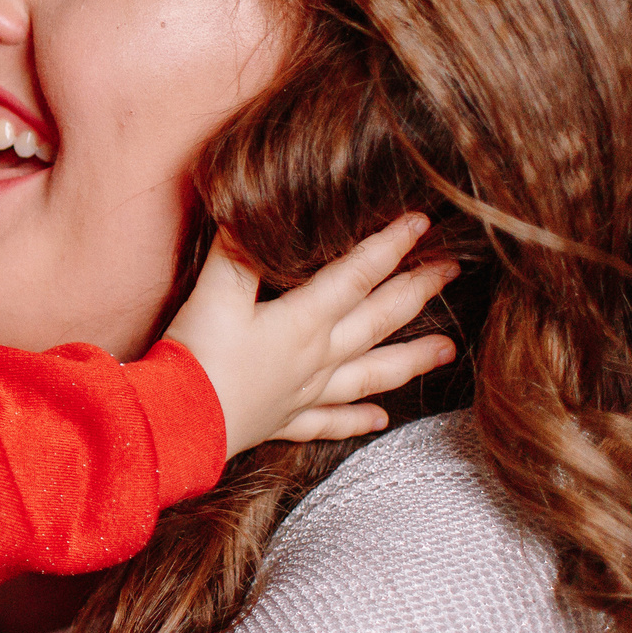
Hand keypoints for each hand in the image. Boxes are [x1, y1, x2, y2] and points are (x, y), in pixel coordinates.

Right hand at [162, 212, 459, 454]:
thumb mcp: (214, 293)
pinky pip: (330, 422)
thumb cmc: (197, 356)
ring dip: (411, 360)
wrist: (178, 422)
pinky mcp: (285, 420)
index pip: (357, 275)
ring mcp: (305, 392)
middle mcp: (317, 356)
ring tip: (448, 351)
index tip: (423, 224)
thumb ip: (238, 252)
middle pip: (378, 320)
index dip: (390, 246)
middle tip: (452, 272)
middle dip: (417, 292)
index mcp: (304, 321)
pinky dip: (357, 420)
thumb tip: (254, 210)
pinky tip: (381, 420)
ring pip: (371, 374)